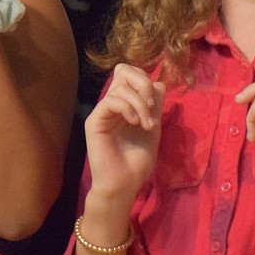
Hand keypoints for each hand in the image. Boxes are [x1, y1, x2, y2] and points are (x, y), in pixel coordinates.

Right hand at [85, 64, 165, 205]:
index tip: (155, 105)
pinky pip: (111, 101)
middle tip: (151, 107)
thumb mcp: (153, 128)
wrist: (124, 184)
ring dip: (140, 104)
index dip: (146, 81)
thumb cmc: (137, 161)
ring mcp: (102, 112)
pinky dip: (127, 108)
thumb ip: (154, 106)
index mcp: (125, 104)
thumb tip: (160, 83)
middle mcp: (112, 104)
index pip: (131, 74)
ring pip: (120, 86)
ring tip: (146, 124)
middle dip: (143, 84)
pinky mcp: (95, 121)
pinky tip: (135, 123)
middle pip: (123, 70)